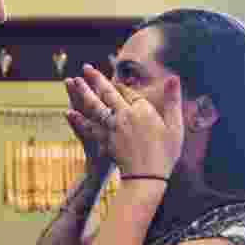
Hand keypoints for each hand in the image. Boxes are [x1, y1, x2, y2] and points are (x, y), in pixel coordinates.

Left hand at [66, 64, 183, 176]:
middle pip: (107, 93)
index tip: (116, 82)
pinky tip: (69, 112)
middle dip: (96, 78)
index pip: (128, 92)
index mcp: (141, 110)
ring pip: (94, 106)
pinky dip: (78, 120)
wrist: (147, 177)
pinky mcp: (103, 141)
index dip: (122, 86)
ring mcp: (111, 128)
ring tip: (72, 82)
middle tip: (86, 67)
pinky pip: (88, 128)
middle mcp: (123, 116)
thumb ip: (173, 100)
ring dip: (83, 93)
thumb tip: (174, 76)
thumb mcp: (175, 126)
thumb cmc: (165, 153)